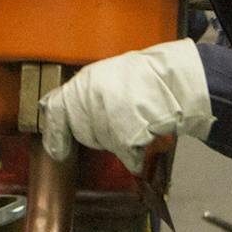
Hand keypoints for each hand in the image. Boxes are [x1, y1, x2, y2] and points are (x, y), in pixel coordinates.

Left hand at [38, 41, 211, 174]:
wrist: (176, 81)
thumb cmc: (147, 77)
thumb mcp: (108, 74)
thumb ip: (87, 94)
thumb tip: (71, 113)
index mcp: (83, 82)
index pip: (55, 110)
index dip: (54, 133)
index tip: (56, 150)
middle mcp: (88, 99)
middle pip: (83, 132)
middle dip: (97, 133)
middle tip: (119, 121)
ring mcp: (104, 119)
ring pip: (104, 144)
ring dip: (118, 141)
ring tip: (138, 122)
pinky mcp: (123, 137)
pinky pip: (125, 156)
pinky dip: (136, 156)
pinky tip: (146, 140)